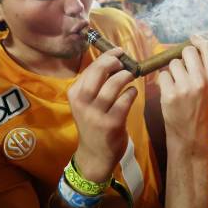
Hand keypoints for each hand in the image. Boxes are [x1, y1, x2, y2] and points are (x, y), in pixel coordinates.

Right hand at [68, 48, 137, 181]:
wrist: (95, 155)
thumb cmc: (93, 124)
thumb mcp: (86, 104)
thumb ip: (95, 84)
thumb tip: (114, 59)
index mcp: (75, 94)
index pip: (90, 68)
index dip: (106, 56)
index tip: (119, 52)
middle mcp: (83, 103)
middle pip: (98, 72)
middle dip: (113, 62)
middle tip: (124, 62)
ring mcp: (96, 114)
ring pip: (113, 85)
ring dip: (125, 76)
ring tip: (131, 76)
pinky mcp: (111, 124)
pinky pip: (124, 101)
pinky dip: (131, 93)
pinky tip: (132, 93)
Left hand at [158, 35, 207, 150]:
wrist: (190, 134)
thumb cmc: (201, 108)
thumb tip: (198, 41)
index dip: (199, 40)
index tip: (193, 40)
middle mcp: (202, 80)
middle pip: (188, 51)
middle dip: (183, 57)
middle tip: (185, 70)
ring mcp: (185, 87)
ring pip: (173, 63)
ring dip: (173, 72)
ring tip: (179, 86)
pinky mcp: (169, 94)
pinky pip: (163, 75)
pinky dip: (164, 82)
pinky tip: (171, 93)